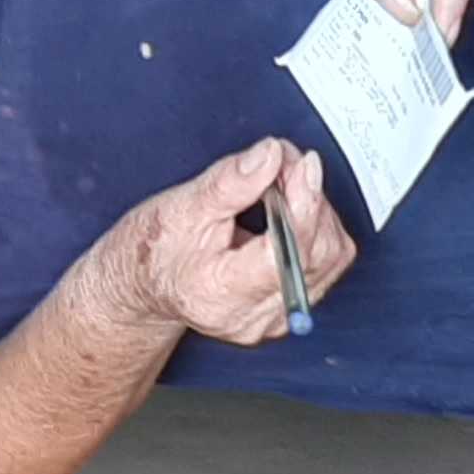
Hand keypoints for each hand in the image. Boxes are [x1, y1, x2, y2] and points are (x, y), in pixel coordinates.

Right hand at [101, 138, 356, 347]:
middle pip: (317, 253)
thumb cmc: (153, 253)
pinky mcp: (287, 307)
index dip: (303, 202)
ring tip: (280, 186)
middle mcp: (253, 316)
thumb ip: (231, 183)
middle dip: (308, 198)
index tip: (303, 164)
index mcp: (221, 295)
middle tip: (285, 164)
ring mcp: (273, 317)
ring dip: (315, 211)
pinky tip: (287, 212)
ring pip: (330, 257)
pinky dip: (314, 228)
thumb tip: (271, 156)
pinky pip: (326, 264)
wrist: (143, 285)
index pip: (286, 253)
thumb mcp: (181, 208)